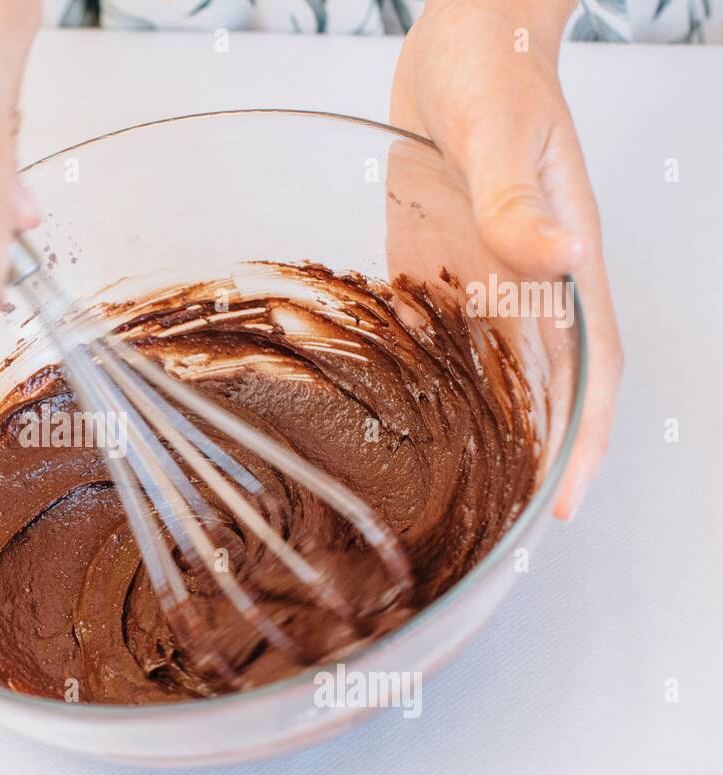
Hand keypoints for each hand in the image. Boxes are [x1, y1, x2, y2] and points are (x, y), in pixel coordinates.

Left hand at [391, 0, 620, 519]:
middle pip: (534, 388)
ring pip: (481, 370)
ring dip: (470, 429)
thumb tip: (560, 258)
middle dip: (522, 456)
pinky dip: (417, 377)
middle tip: (490, 527)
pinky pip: (428, 331)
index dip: (582, 439)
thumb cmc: (497, 70)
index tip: (562, 505)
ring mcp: (478, 275)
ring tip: (439, 494)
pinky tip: (386, 416)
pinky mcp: (432, 261)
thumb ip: (517, 200)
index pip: (587, 368)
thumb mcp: (502, 132)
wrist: (458, 34)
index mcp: (562, 263)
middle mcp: (523, 282)